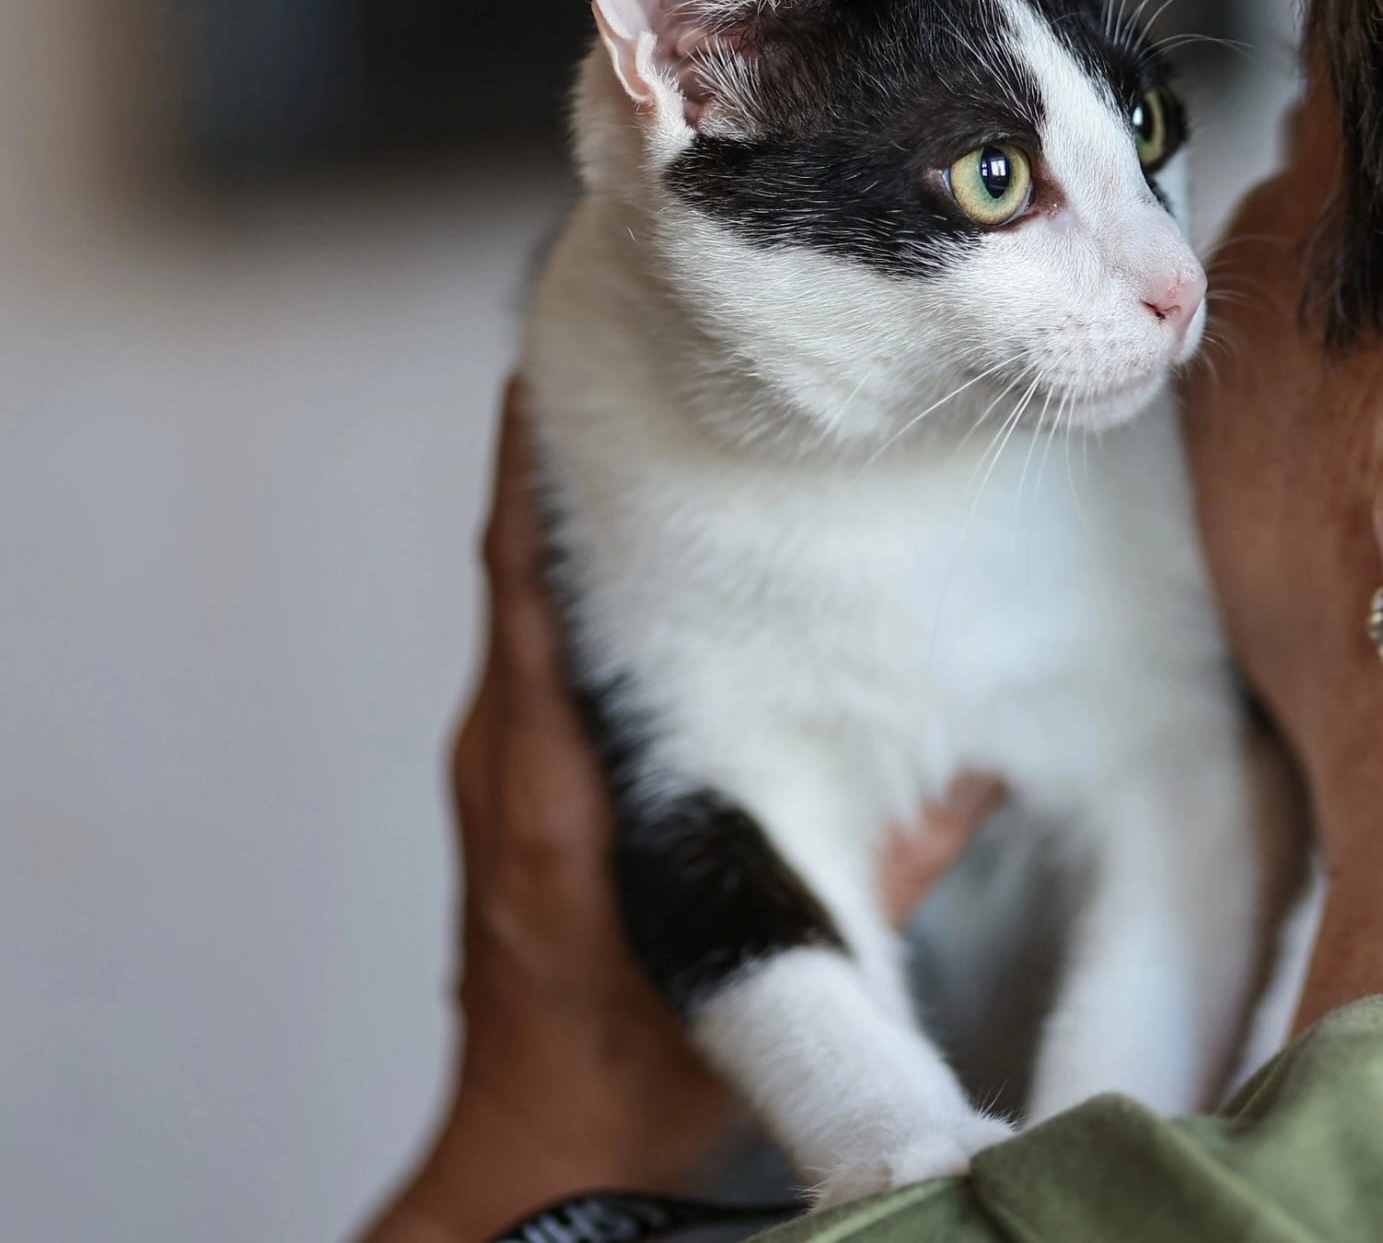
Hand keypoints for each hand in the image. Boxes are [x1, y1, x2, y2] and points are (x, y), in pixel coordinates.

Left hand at [359, 383, 1002, 1242]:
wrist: (538, 1136)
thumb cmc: (628, 1060)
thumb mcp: (766, 949)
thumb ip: (879, 861)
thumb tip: (978, 771)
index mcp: (549, 786)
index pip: (526, 593)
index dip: (534, 480)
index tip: (556, 379)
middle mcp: (507, 753)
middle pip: (515, 567)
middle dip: (552, 463)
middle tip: (609, 364)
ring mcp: (500, 764)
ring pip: (520, 601)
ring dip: (557, 514)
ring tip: (627, 427)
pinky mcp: (513, 781)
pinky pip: (529, 648)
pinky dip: (562, 581)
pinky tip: (627, 551)